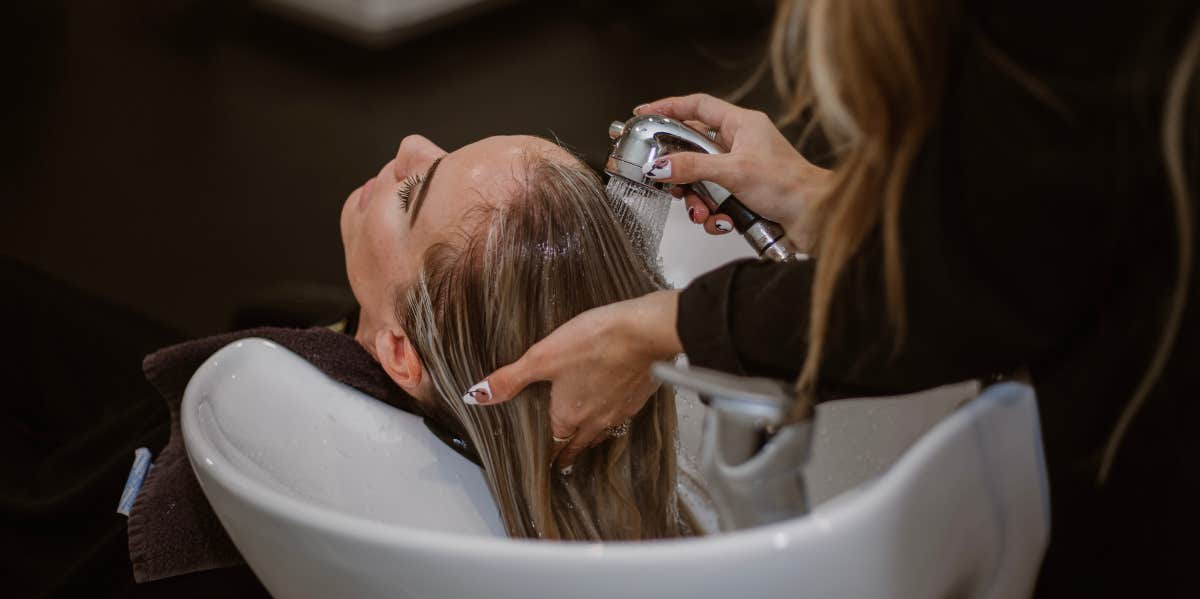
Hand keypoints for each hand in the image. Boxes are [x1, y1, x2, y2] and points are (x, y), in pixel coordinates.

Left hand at [463, 290, 682, 468]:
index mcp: (568, 416)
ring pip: (602, 432)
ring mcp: (620, 411)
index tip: (546, 463)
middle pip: (579, 444)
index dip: (549, 454)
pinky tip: (613, 403)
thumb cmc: (594, 342)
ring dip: (591, 436)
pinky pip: (622, 415)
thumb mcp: (543, 357)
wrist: (645, 333)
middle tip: (563, 459)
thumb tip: (476, 396)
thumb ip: (510, 379)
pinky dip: (613, 414)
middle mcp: (595, 421)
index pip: (555, 445)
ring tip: (585, 437)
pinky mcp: (639, 398)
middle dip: (569, 451)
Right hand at [635, 93, 830, 244]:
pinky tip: (723, 223)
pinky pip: (714, 202)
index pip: (698, 106)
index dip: (669, 107)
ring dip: (697, 201)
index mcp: (742, 124)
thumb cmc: (790, 185)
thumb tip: (660, 166)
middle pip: (693, 150)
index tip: (644, 114)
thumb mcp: (734, 172)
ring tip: (703, 213)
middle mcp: (741, 144)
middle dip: (681, 173)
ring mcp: (741, 170)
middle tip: (667, 182)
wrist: (816, 218)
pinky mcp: (743, 195)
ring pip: (701, 181)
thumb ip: (693, 168)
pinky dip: (714, 216)